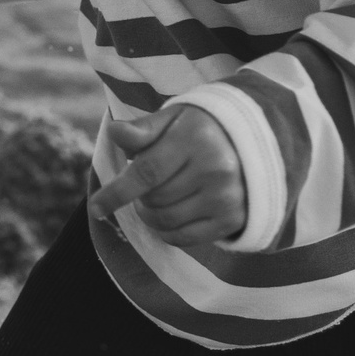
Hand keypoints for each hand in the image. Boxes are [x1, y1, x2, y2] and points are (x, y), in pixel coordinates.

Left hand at [88, 104, 248, 248]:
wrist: (258, 142)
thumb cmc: (204, 127)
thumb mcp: (175, 117)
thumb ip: (144, 128)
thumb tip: (115, 132)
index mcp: (195, 138)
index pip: (145, 172)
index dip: (116, 192)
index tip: (96, 207)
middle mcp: (215, 168)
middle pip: (154, 198)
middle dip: (139, 196)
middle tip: (145, 185)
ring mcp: (226, 197)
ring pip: (166, 220)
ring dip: (150, 215)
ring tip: (156, 198)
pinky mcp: (232, 219)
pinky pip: (185, 238)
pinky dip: (167, 232)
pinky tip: (167, 218)